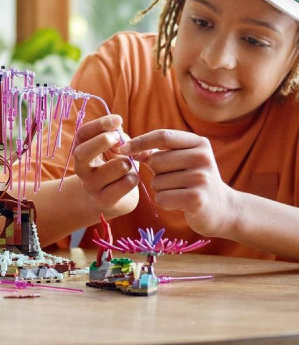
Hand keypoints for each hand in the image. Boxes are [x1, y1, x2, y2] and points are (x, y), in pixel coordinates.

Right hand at [71, 114, 140, 218]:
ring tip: (128, 165)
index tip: (118, 119)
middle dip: (102, 142)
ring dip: (127, 162)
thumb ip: (118, 137)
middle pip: (82, 153)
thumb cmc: (114, 168)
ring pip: (116, 167)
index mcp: (81, 151)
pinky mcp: (104, 200)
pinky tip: (130, 179)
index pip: (82, 134)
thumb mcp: (114, 149)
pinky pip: (126, 183)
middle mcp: (80, 169)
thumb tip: (121, 133)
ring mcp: (90, 186)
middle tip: (119, 141)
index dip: (99, 124)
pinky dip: (134, 178)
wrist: (111, 200)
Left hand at [117, 128, 235, 237]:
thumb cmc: (193, 181)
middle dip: (155, 172)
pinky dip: (165, 202)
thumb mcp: (181, 160)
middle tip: (174, 180)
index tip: (122, 149)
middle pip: (156, 160)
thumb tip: (126, 148)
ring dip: (161, 189)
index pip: (162, 135)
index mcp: (199, 143)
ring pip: (157, 181)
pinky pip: (161, 198)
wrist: (222, 209)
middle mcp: (203, 157)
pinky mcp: (197, 199)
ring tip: (180, 191)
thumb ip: (157, 151)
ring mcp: (201, 178)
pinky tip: (180, 203)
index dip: (139, 142)